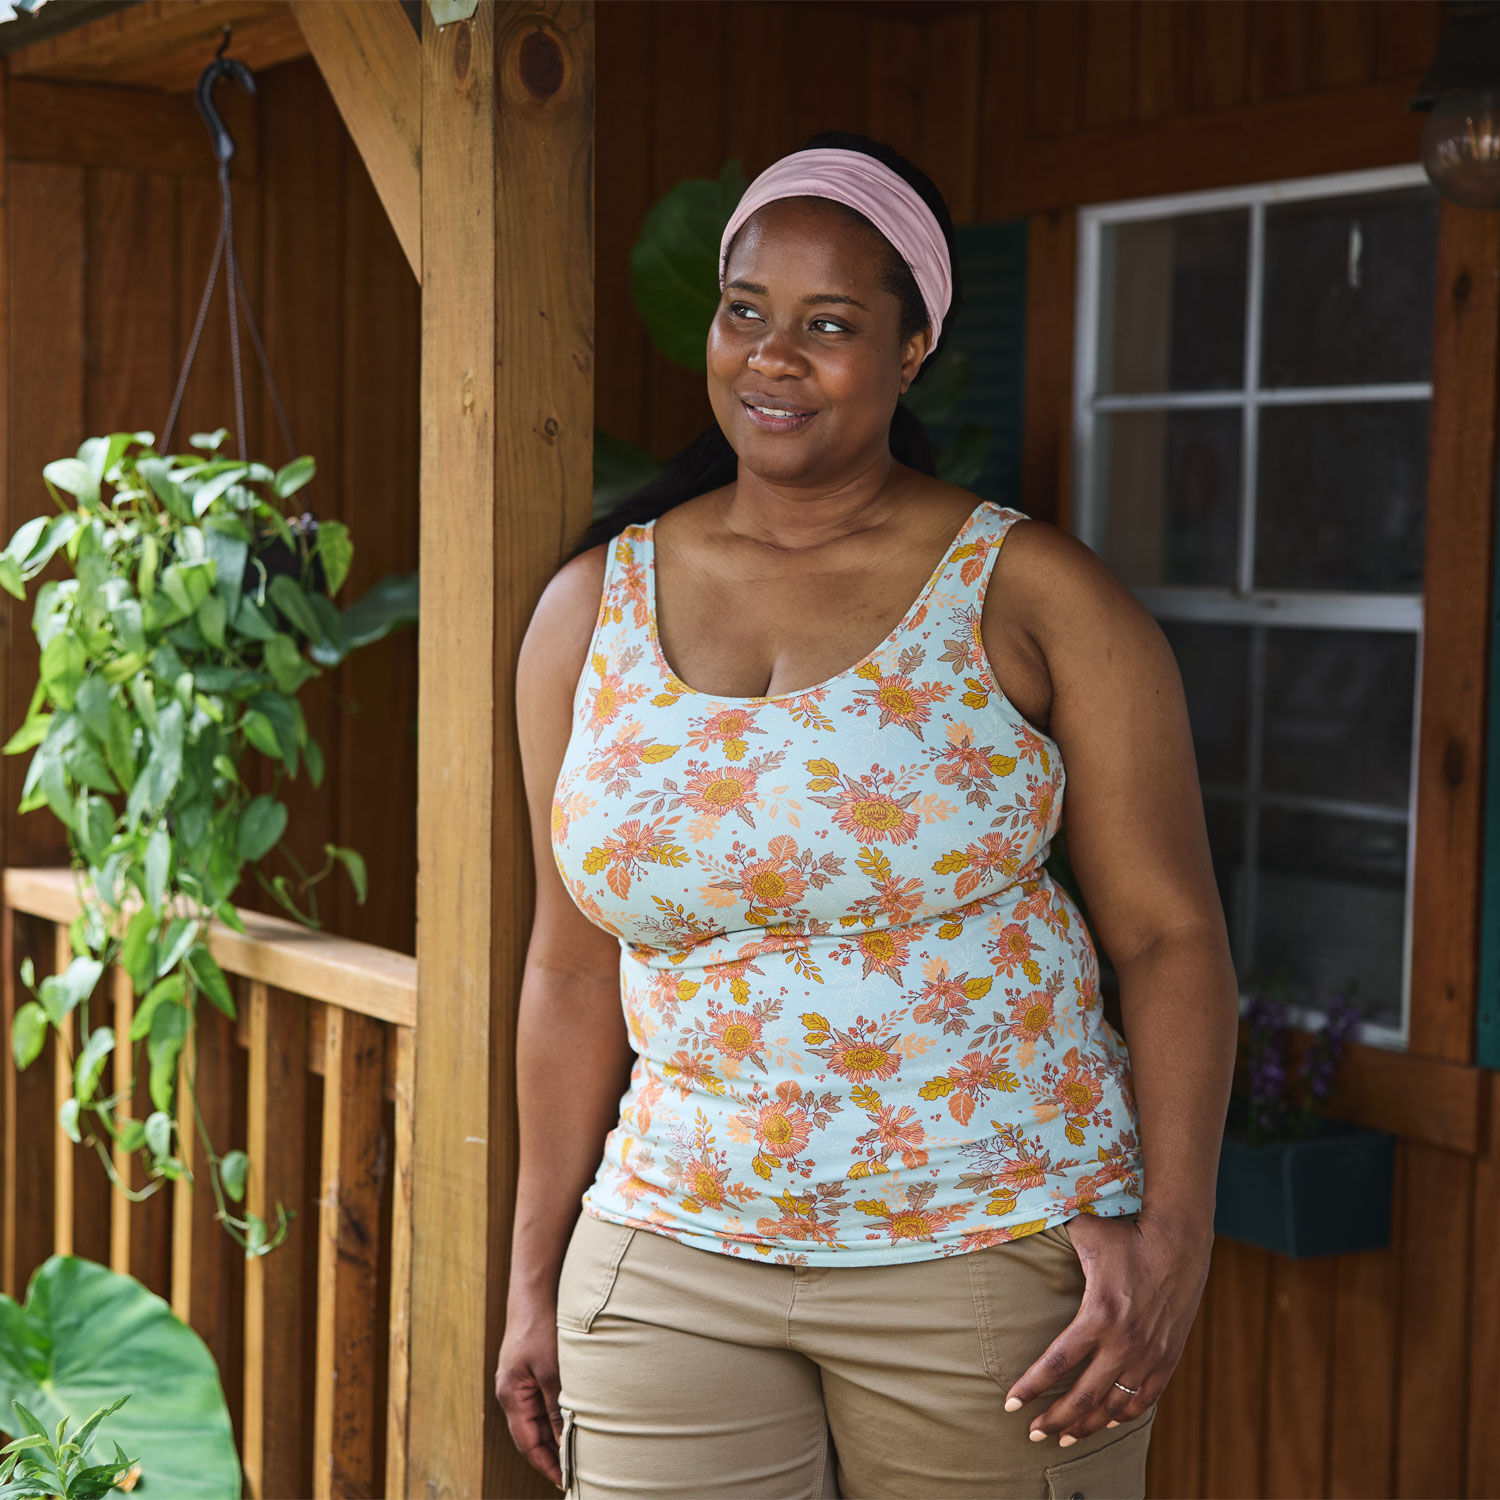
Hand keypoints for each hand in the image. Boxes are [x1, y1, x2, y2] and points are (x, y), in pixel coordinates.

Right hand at [495, 1301, 564, 1486]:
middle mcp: (511, 1393)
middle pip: (530, 1435)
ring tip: (576, 1453)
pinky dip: (554, 1416)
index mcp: (511, 1396)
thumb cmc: (540, 1327)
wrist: (534, 1292)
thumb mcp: (551, 1370)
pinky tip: (571, 1420)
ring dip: (554, 1436)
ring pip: (537, 1420)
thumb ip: (556, 1406)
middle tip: (575, 1472)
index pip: (527, 1444)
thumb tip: (564, 1441)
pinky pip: (540, 1403)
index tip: (565, 1481)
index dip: (546, 1464)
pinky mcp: (528, 1372)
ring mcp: (518, 1383)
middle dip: (550, 1455)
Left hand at [1002, 1210, 1212, 1446]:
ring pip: (1112, 1407)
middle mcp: (1124, 1342)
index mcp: (1099, 1314)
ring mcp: (1148, 1355)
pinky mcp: (1166, 1360)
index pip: (1057, 1362)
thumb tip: (1019, 1222)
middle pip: (1083, 1396)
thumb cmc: (1127, 1236)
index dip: (1032, 1387)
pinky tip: (1103, 1424)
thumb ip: (1051, 1236)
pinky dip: (1120, 1417)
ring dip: (1085, 1426)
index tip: (1010, 1404)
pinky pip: (1142, 1401)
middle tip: (1031, 1434)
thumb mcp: (1085, 1233)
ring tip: (1062, 1438)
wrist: (1179, 1244)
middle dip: (1054, 1419)